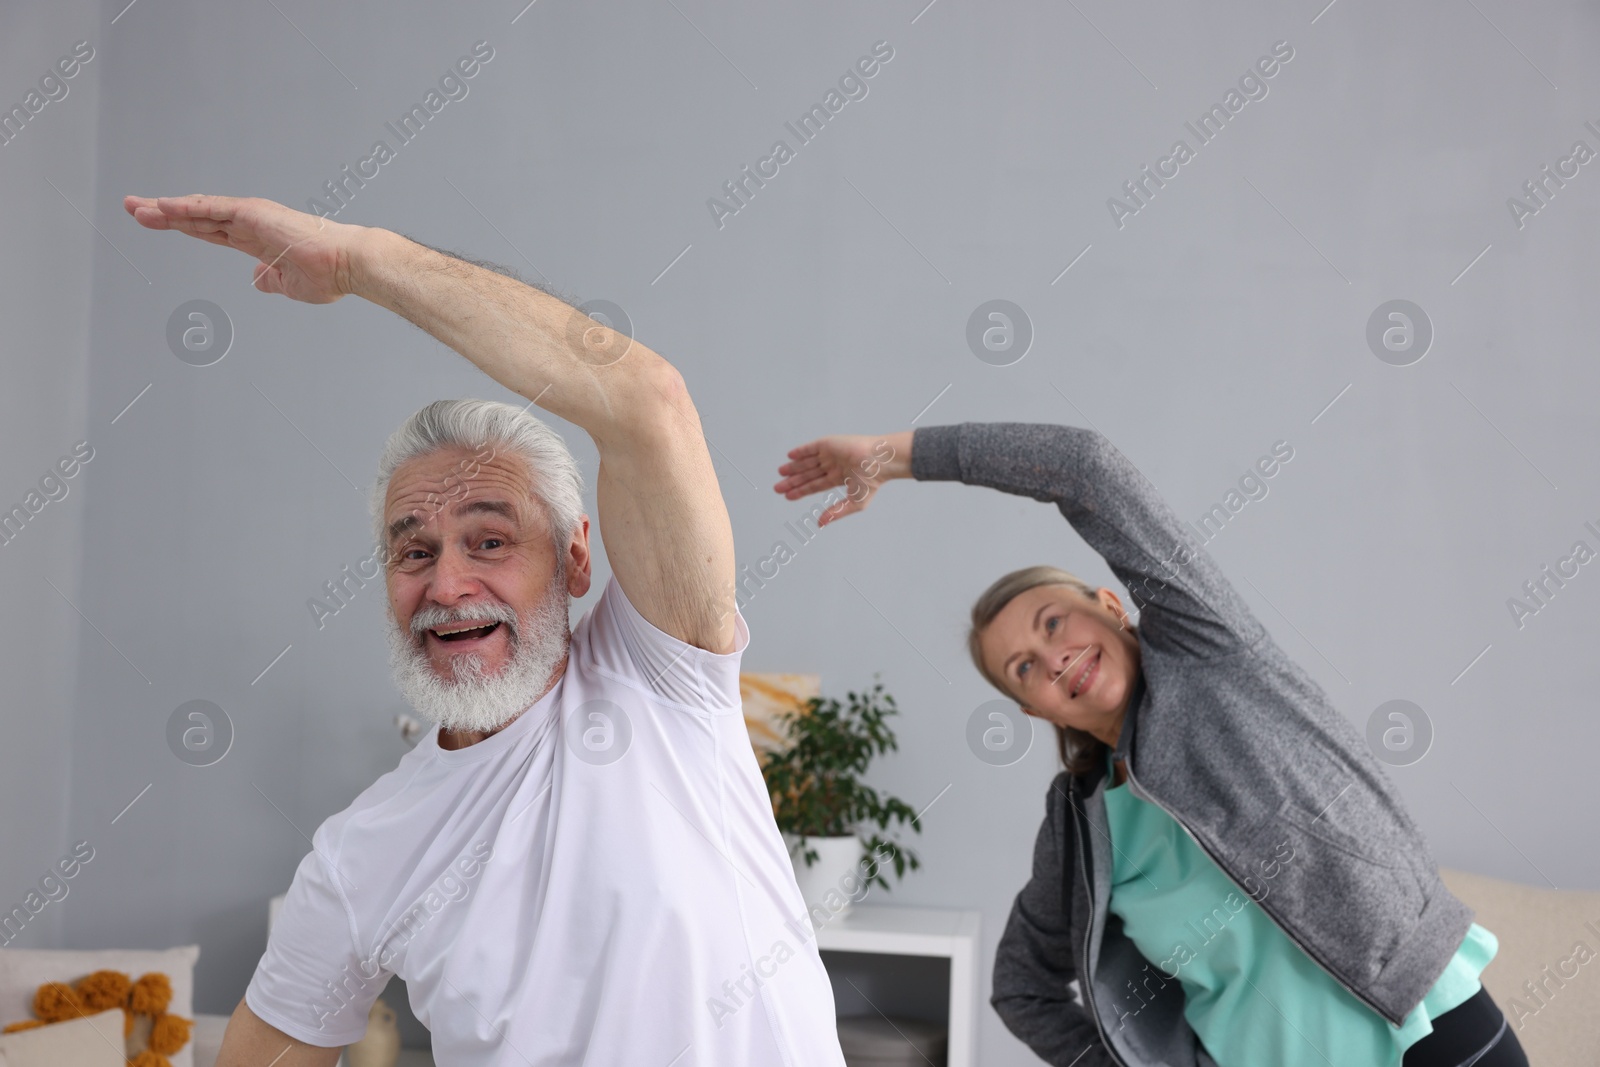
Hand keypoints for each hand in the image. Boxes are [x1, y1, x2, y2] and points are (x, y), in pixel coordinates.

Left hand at [123, 194, 363, 303]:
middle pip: (197, 217)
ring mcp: (250, 216)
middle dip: (164, 215)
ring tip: (136, 207)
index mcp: (256, 241)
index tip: (157, 223)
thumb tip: (257, 280)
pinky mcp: (253, 213)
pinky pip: (211, 208)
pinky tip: (161, 206)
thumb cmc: (328, 276)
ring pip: (199, 210)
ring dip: (165, 208)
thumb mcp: (289, 285)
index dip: (183, 227)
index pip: (209, 231)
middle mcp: (250, 223)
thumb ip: (270, 281)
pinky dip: (185, 207)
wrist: (346, 265)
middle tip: (134, 209)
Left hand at [774, 431, 907, 526]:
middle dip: (793, 481)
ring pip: (808, 462)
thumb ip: (836, 512)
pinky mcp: (829, 443)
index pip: (816, 485)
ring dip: (794, 467)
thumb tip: (819, 524)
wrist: (878, 462)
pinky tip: (790, 456)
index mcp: (840, 477)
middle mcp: (834, 465)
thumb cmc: (871, 482)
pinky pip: (811, 447)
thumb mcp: (854, 503)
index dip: (801, 491)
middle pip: (809, 474)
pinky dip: (800, 452)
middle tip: (777, 487)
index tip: (787, 496)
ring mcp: (831, 454)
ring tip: (780, 473)